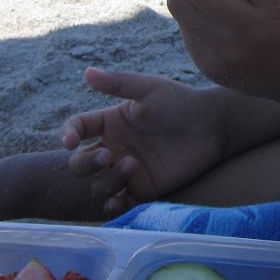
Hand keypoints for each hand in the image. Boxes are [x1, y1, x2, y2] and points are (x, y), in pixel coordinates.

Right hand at [61, 68, 226, 214]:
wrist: (212, 127)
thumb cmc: (180, 102)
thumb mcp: (149, 89)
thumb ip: (119, 83)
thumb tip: (87, 72)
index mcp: (109, 123)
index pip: (76, 129)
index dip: (67, 135)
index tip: (70, 141)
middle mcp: (113, 148)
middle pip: (80, 163)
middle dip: (86, 163)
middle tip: (109, 156)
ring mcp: (126, 170)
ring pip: (98, 184)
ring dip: (106, 180)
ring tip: (133, 165)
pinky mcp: (142, 189)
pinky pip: (119, 203)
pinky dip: (113, 206)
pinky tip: (117, 202)